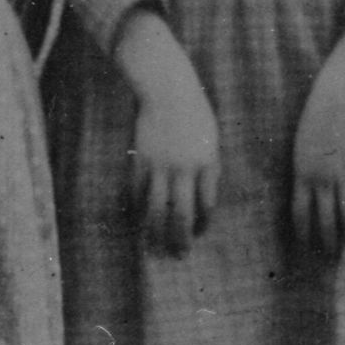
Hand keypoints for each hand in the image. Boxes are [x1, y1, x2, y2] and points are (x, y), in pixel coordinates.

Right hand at [114, 7, 220, 254]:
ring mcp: (161, 164)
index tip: (196, 235)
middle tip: (177, 256)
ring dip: (154, 232)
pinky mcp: (141, 159)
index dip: (201, 224)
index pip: (206, 205)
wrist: (169, 89)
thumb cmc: (194, 113)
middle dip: (179, 239)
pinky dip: (135, 209)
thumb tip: (202, 200)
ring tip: (153, 247)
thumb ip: (208, 168)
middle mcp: (185, 168)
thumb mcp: (211, 140)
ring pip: (155, 208)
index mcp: (208, 164)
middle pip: (181, 214)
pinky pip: (136, 191)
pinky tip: (134, 220)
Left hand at [291, 16, 344, 257]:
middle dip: (329, 244)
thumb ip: (307, 170)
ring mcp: (344, 174)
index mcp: (302, 175)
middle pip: (325, 221)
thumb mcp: (303, 146)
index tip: (307, 248)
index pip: (300, 214)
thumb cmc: (318, 118)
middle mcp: (321, 180)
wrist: (338, 97)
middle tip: (334, 259)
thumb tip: (313, 191)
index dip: (305, 234)